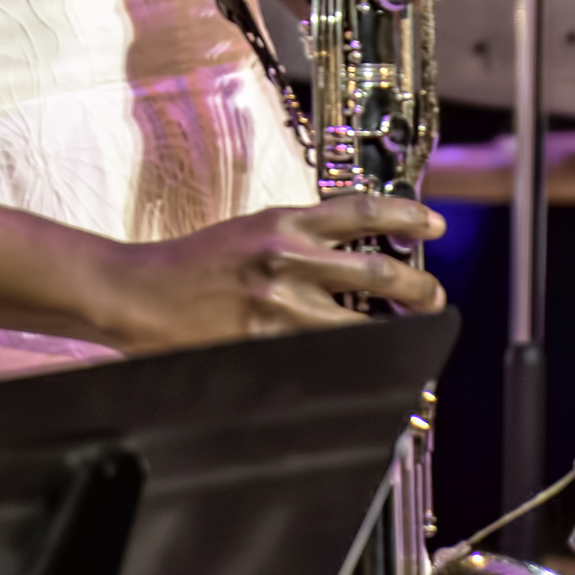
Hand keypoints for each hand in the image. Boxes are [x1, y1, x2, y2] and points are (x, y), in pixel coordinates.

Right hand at [102, 193, 445, 353]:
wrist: (140, 293)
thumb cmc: (195, 263)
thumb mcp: (252, 231)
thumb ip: (300, 239)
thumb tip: (352, 253)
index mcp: (285, 223)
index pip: (363, 212)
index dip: (408, 215)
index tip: (433, 223)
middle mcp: (288, 259)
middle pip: (377, 271)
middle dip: (418, 287)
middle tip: (434, 295)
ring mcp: (279, 307)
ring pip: (359, 322)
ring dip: (392, 330)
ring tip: (407, 333)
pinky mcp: (266, 345)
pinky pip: (322, 355)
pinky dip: (348, 360)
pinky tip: (360, 362)